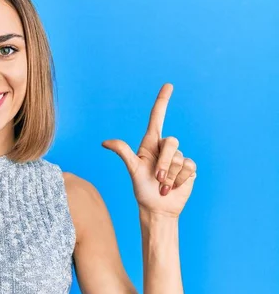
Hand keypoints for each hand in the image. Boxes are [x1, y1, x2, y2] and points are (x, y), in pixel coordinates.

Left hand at [101, 83, 196, 217]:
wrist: (158, 207)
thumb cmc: (142, 188)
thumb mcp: (132, 169)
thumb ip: (123, 152)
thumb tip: (105, 142)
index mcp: (150, 144)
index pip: (157, 118)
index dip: (162, 101)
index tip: (168, 85)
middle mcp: (164, 148)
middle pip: (171, 142)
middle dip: (164, 163)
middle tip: (156, 178)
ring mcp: (177, 158)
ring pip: (179, 158)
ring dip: (170, 175)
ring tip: (163, 185)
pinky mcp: (189, 168)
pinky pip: (188, 167)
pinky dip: (180, 179)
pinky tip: (174, 186)